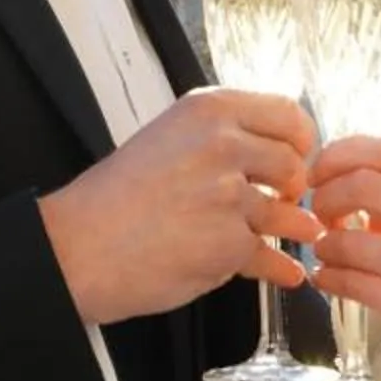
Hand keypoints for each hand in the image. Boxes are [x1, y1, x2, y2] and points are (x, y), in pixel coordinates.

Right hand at [41, 87, 322, 327]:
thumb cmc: (113, 197)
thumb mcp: (166, 138)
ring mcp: (229, 195)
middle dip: (294, 188)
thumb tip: (271, 148)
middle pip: (295, 164)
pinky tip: (283, 270)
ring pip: (289, 213)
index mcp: (207, 110)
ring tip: (291, 234)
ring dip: (291, 228)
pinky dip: (279, 267)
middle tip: (283, 199)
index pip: (288, 113)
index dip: (300, 140)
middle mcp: (222, 145)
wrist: (80, 246)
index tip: (297, 155)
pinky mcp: (229, 243)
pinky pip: (272, 255)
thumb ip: (218, 136)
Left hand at [305, 134, 380, 380]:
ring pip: (357, 238)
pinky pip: (359, 284)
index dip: (341, 154)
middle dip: (326, 195)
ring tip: (324, 255)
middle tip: (318, 217)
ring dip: (325, 244)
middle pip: (367, 182)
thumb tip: (348, 185)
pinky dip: (329, 277)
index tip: (318, 173)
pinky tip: (325, 280)